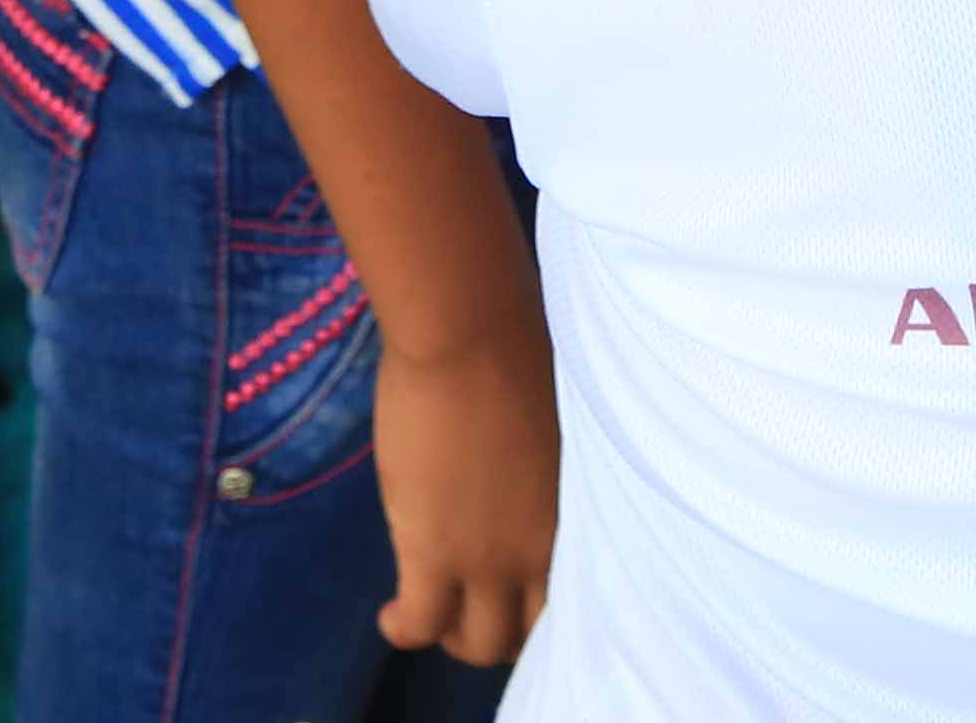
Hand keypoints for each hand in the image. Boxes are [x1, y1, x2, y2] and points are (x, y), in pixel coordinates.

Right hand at [370, 332, 558, 666]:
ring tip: (429, 610)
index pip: (579, 593)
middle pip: (531, 631)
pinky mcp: (434, 554)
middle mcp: (545, 547)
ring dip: (453, 634)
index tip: (517, 589)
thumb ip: (549, 473)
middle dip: (501, 626)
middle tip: (469, 604)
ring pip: (479, 643)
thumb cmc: (519, 346)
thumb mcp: (559, 426)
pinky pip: (420, 624)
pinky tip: (392, 616)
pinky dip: (404, 629)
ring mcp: (490, 557)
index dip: (542, 600)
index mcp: (583, 513)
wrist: (470, 332)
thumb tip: (525, 478)